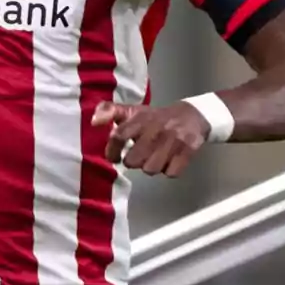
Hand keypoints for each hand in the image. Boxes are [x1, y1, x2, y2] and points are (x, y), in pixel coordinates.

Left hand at [92, 101, 211, 177]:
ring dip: (150, 167)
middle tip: (138, 156)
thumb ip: (109, 111)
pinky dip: (168, 170)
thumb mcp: (132, 110)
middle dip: (133, 161)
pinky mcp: (188, 150)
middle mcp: (155, 129)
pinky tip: (168, 160)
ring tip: (153, 157)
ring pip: (151, 169)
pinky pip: (171, 173)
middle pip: (134, 160)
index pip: (119, 136)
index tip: (113, 157)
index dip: (112, 150)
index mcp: (139, 119)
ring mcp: (173, 140)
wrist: (191, 115)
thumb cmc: (155, 117)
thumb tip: (94, 121)